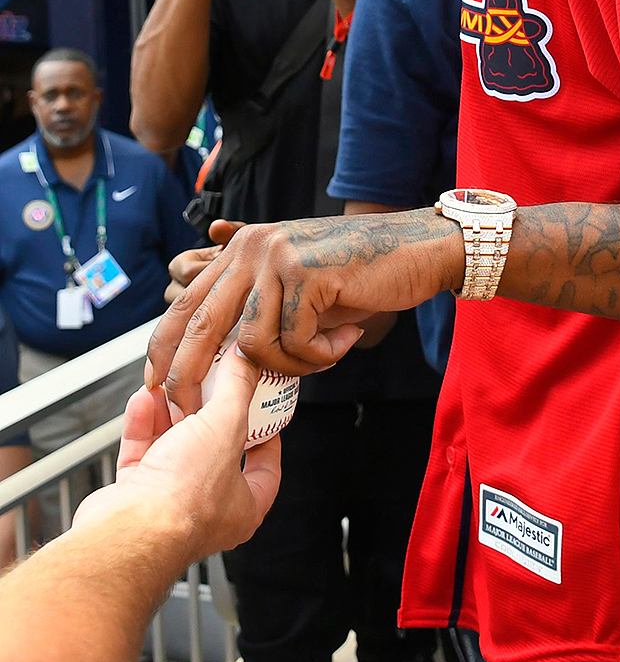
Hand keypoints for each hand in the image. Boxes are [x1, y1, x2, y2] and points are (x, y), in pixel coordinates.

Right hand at [73, 346, 280, 564]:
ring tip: (170, 385)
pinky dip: (142, 425)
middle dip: (206, 415)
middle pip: (212, 452)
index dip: (267, 437)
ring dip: (169, 413)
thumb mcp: (225, 427)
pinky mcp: (133, 497)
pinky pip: (140, 454)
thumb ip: (237, 389)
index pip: (265, 469)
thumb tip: (245, 362)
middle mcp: (205, 510)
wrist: (127, 530)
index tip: (263, 413)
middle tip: (208, 387)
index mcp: (242, 507)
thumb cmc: (182, 500)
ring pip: (173, 449)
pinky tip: (144, 400)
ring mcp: (167, 504)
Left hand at [146, 209, 464, 413]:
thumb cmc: (362, 273)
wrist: (418, 249)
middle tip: (196, 414)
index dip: (166, 349)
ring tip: (323, 356)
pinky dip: (319, 355)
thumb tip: (227, 365)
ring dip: (288, 367)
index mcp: (243, 249)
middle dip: (191, 377)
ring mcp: (277, 257)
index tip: (159, 386)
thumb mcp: (300, 287)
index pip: (187, 304)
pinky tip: (343, 341)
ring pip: (252, 343)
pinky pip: (294, 341)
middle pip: (201, 325)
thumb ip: (263, 311)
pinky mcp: (306, 273)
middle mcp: (252, 248)